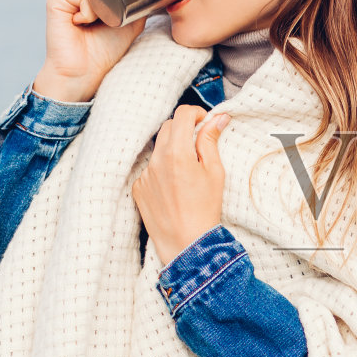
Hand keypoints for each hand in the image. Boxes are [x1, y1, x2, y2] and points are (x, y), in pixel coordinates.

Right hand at [33, 0, 146, 101]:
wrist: (84, 74)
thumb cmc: (104, 53)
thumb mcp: (129, 25)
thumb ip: (137, 7)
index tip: (119, 13)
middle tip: (107, 23)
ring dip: (102, 7)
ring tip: (94, 26)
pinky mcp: (55, 1)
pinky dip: (89, 12)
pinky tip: (81, 25)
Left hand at [132, 105, 231, 263]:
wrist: (186, 243)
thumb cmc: (205, 209)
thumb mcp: (215, 172)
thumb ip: (211, 141)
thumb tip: (218, 118)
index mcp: (177, 152)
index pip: (181, 114)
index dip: (196, 113)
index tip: (204, 122)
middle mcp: (156, 160)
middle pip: (167, 127)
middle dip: (183, 129)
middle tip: (198, 144)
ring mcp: (144, 174)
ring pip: (158, 149)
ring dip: (172, 150)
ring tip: (187, 172)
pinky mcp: (138, 187)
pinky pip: (150, 169)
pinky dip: (162, 170)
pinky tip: (174, 188)